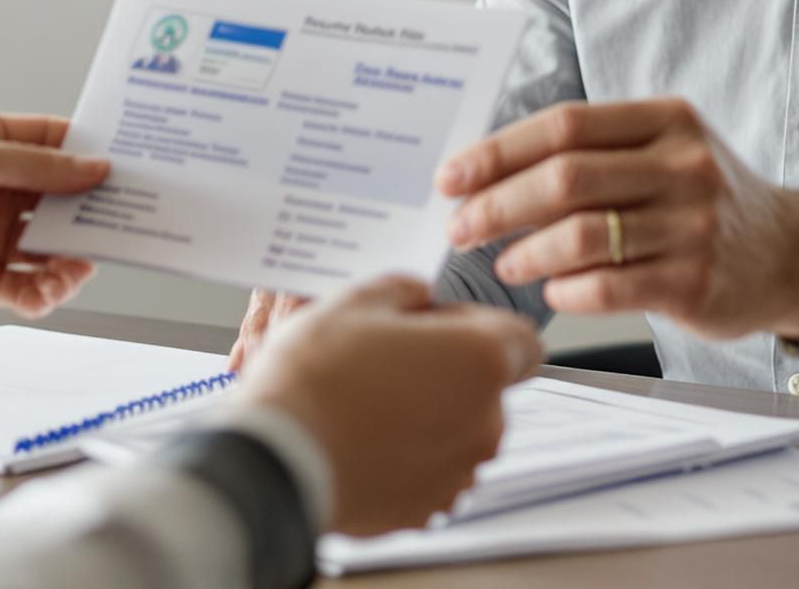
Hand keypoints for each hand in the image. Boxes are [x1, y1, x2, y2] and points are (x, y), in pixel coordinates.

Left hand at [0, 110, 109, 364]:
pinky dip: (47, 291)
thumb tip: (94, 167)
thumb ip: (35, 165)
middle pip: (63, 197)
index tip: (136, 163)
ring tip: (81, 263)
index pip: (56, 143)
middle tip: (130, 219)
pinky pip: (30, 287)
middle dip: (95, 209)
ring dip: (74, 256)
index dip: (95, 152)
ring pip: (53, 247)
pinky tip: (46, 290)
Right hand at [236, 276, 541, 535]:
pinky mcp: (425, 508)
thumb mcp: (357, 300)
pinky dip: (405, 457)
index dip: (479, 324)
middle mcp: (483, 423)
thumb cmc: (315, 380)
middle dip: (447, 370)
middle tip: (388, 359)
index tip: (441, 324)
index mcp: (481, 361)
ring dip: (426, 415)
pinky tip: (361, 438)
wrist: (276, 459)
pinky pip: (428, 472)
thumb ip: (404, 289)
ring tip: (365, 401)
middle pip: (485, 387)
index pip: (522, 338)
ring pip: (456, 431)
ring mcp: (456, 472)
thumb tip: (415, 295)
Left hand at [437, 97, 798, 342]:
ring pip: (581, 236)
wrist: (788, 254)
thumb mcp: (663, 153)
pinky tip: (552, 291)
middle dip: (497, 204)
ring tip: (504, 263)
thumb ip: (592, 155)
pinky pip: (608, 287)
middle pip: (565, 178)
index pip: (565, 125)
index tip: (452, 176)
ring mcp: (693, 225)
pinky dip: (565, 291)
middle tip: (460, 227)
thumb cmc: (701, 202)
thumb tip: (489, 175)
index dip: (498, 152)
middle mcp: (684, 166)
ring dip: (525, 252)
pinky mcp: (696, 282)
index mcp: (666, 120)